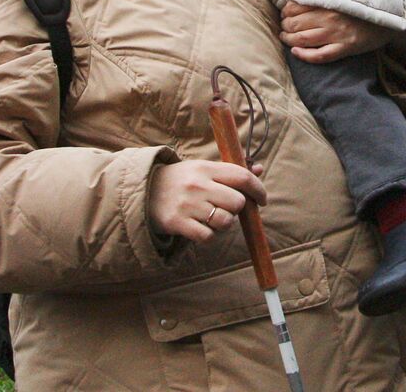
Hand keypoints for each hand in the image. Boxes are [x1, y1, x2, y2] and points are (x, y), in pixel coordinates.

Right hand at [148, 159, 266, 243]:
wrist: (143, 191)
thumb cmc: (181, 180)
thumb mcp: (203, 169)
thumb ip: (231, 172)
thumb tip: (260, 170)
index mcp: (206, 168)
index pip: (242, 177)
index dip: (258, 189)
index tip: (262, 199)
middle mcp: (198, 185)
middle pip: (237, 202)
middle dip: (237, 208)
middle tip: (226, 207)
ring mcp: (187, 205)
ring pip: (225, 221)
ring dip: (224, 223)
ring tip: (212, 218)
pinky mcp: (178, 223)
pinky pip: (208, 236)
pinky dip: (210, 235)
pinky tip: (202, 228)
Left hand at [281, 2, 405, 61]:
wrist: (388, 20)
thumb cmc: (363, 7)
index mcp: (329, 2)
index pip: (296, 6)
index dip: (286, 11)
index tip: (285, 12)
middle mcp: (330, 18)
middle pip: (295, 24)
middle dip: (285, 26)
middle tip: (284, 26)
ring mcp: (336, 35)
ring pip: (302, 39)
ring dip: (288, 40)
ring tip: (285, 38)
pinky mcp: (344, 49)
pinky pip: (319, 56)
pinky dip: (304, 56)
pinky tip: (296, 53)